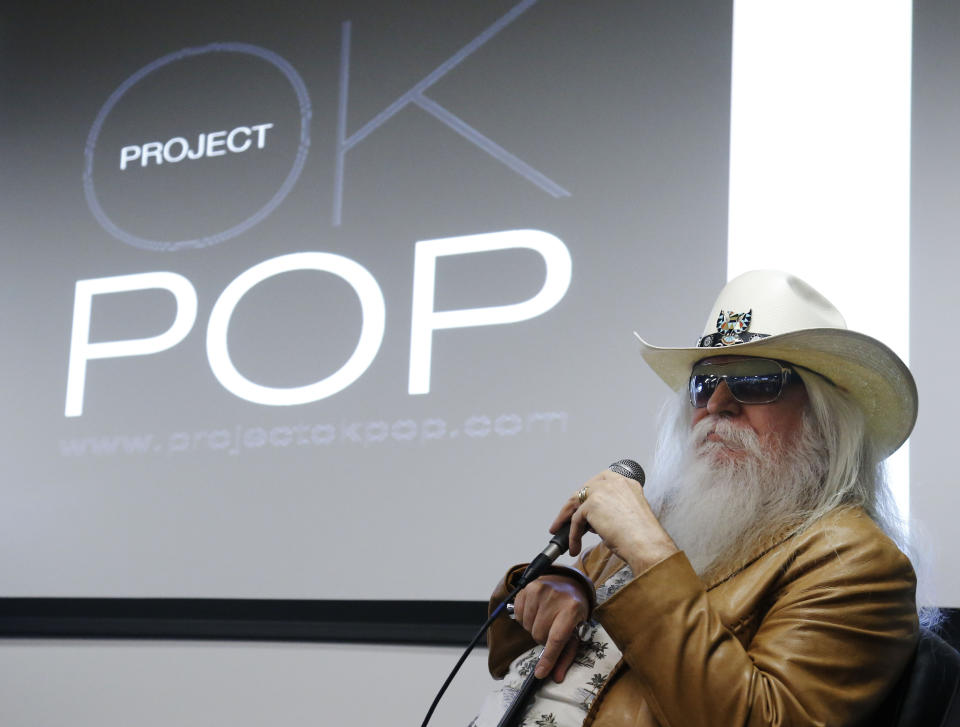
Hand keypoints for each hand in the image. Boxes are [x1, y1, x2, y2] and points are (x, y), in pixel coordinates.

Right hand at [513, 574, 588, 680]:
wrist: (568, 582)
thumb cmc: (573, 609)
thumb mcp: (577, 631)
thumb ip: (566, 655)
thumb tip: (555, 677)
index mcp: (572, 609)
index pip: (556, 639)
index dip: (548, 658)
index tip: (540, 673)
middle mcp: (555, 597)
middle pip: (538, 634)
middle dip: (543, 637)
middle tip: (551, 628)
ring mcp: (539, 590)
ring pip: (527, 626)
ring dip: (533, 627)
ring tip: (544, 618)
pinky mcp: (527, 587)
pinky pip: (518, 614)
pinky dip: (525, 618)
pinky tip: (535, 611)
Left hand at [550, 469, 678, 574]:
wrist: (647, 544)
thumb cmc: (642, 536)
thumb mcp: (627, 514)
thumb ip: (610, 509)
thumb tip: (592, 519)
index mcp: (626, 482)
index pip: (599, 484)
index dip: (587, 497)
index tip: (579, 507)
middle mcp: (614, 481)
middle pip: (584, 490)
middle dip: (572, 507)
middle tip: (564, 520)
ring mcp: (602, 490)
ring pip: (576, 502)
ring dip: (565, 518)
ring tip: (561, 532)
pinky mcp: (592, 503)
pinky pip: (576, 520)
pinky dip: (573, 535)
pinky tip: (575, 546)